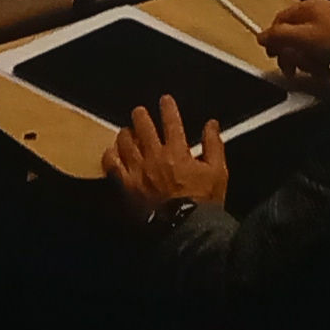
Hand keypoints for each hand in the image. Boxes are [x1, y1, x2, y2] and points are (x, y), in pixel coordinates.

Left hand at [105, 98, 227, 218]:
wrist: (185, 230)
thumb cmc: (205, 202)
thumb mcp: (219, 172)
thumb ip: (214, 145)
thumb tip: (211, 124)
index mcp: (178, 152)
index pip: (171, 122)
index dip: (167, 108)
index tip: (164, 100)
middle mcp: (155, 157)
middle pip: (143, 128)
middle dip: (140, 116)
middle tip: (139, 112)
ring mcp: (138, 172)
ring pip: (125, 143)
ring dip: (125, 133)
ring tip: (126, 131)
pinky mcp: (126, 187)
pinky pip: (112, 166)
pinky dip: (110, 156)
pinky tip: (110, 152)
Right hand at [257, 0, 329, 90]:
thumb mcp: (303, 37)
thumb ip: (279, 36)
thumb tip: (260, 36)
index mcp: (307, 8)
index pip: (279, 21)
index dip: (273, 39)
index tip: (273, 57)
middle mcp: (318, 15)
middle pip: (292, 36)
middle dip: (292, 55)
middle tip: (293, 69)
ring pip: (306, 47)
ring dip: (307, 62)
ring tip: (316, 70)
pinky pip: (321, 53)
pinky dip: (320, 63)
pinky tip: (326, 70)